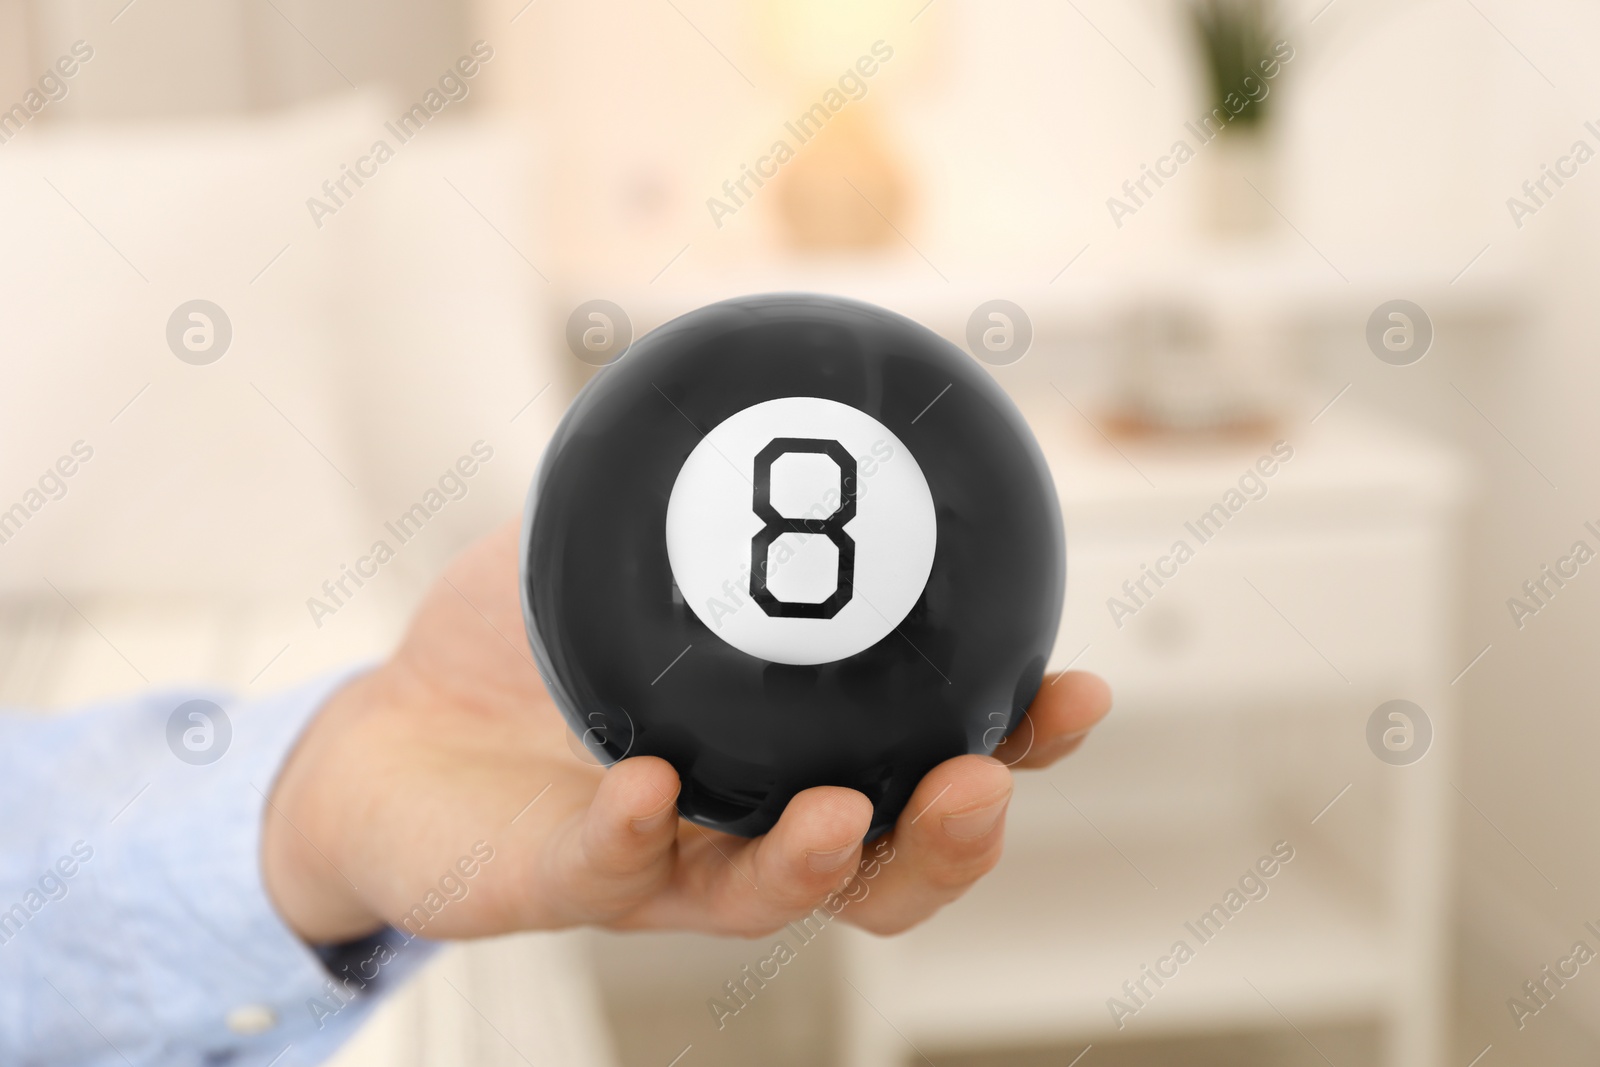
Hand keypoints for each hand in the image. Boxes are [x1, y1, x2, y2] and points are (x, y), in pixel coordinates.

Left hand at [262, 520, 1111, 943]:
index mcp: (790, 751)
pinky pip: (611, 870)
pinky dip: (636, 831)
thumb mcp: (608, 533)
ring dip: (824, 861)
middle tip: (982, 782)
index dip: (1016, 742)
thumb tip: (763, 360)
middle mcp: (747, 822)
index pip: (928, 756)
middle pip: (887, 864)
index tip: (1076, 688)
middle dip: (952, 840)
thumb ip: (687, 477)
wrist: (391, 729)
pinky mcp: (563, 886)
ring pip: (774, 897)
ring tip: (846, 812)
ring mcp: (663, 867)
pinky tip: (648, 783)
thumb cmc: (522, 641)